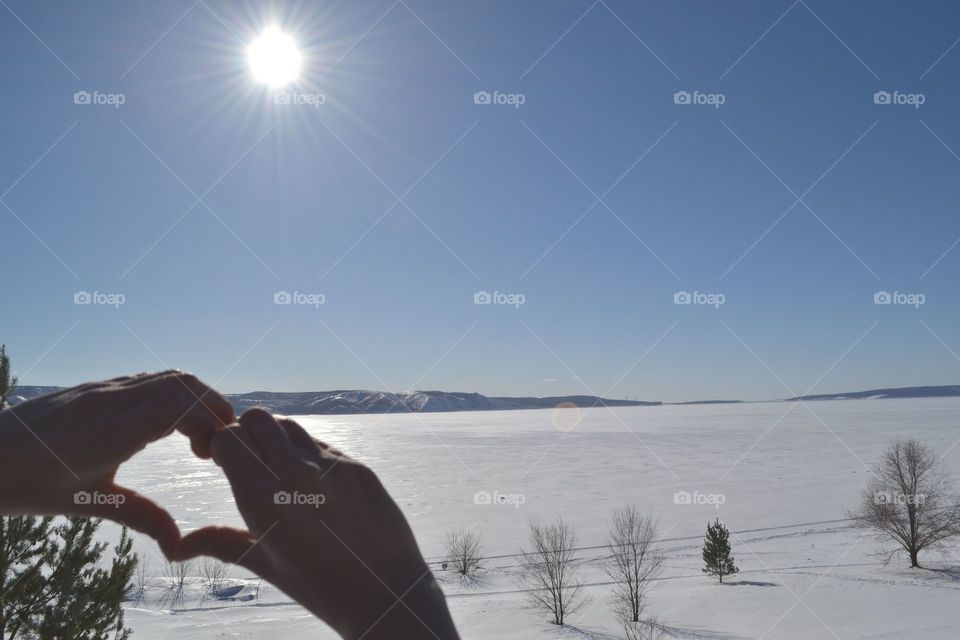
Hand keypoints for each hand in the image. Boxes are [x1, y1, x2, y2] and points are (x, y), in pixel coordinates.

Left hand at [0, 371, 234, 555]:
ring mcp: (102, 389)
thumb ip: (139, 515)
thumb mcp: (86, 502)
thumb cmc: (28, 483)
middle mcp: (109, 402)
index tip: (210, 457)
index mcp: (108, 433)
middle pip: (182, 383)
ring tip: (200, 435)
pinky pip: (148, 379)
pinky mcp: (97, 387)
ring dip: (196, 399)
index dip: (209, 423)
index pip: (179, 405)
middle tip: (219, 445)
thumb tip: (178, 544)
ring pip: (167, 376)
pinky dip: (175, 395)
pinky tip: (170, 425)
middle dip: (213, 407)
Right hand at [175, 409, 459, 639]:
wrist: (384, 592)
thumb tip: (176, 546)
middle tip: (250, 457)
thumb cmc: (318, 585)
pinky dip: (307, 451)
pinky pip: (321, 443)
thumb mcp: (266, 563)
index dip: (223, 445)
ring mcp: (330, 466)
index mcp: (263, 500)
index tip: (223, 461)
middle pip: (257, 418)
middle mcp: (295, 474)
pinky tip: (311, 479)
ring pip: (289, 425)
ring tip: (278, 464)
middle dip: (247, 432)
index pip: (229, 438)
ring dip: (277, 437)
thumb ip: (221, 542)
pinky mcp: (357, 466)